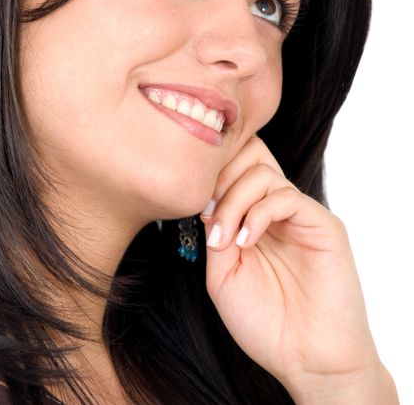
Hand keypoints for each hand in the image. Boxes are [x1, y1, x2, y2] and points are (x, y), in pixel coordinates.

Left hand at [199, 134, 381, 392]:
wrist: (307, 360)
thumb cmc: (265, 322)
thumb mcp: (222, 274)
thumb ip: (216, 231)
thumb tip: (206, 198)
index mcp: (253, 216)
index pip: (234, 166)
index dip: (210, 172)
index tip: (191, 203)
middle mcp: (276, 208)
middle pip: (248, 154)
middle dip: (219, 176)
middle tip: (207, 212)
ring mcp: (300, 214)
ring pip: (262, 172)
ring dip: (233, 201)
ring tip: (225, 239)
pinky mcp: (323, 224)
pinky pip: (286, 196)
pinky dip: (258, 214)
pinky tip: (246, 242)